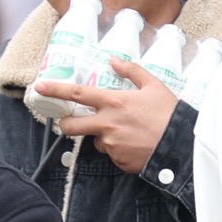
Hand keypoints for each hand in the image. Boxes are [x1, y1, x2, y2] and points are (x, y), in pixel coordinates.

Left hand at [38, 60, 181, 175]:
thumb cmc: (169, 114)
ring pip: (96, 141)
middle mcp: (107, 124)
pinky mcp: (118, 160)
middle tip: (70, 122)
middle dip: (66, 124)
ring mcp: (111, 144)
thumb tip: (113, 61)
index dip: (55, 90)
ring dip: (104, 136)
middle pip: (71, 126)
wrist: (181, 145)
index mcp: (113, 102)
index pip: (76, 94)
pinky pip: (112, 154)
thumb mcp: (154, 86)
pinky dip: (119, 149)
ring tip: (128, 132)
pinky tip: (136, 144)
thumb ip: (132, 71)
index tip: (40, 87)